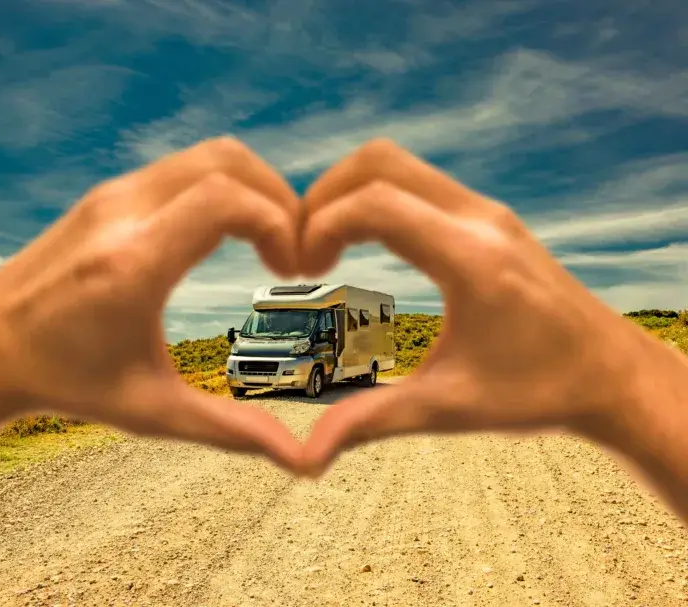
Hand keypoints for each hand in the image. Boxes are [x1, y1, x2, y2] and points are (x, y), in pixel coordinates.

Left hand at [0, 137, 305, 472]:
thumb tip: (301, 461)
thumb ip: (232, 431)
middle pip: (227, 161)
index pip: (227, 200)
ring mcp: (111, 195)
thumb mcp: (153, 413)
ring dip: (253, 189)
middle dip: (279, 198)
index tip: (292, 270)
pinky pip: (183, 169)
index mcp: (134, 264)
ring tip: (269, 241)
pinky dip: (223, 188)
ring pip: (207, 156)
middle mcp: (122, 214)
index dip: (280, 224)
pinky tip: (229, 234)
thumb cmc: (67, 382)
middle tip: (292, 250)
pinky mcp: (108, 194)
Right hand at [299, 139, 645, 474]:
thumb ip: (371, 421)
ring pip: (398, 164)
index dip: (320, 226)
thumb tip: (307, 457)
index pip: (375, 205)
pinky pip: (419, 183)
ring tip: (326, 247)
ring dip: (350, 193)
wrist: (612, 376)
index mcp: (470, 259)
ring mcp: (487, 212)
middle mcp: (480, 219)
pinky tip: (366, 243)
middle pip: (379, 162)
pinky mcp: (490, 218)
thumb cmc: (540, 392)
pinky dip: (378, 198)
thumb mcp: (449, 408)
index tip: (300, 270)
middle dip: (324, 195)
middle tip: (302, 249)